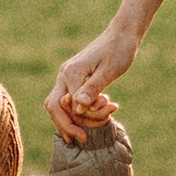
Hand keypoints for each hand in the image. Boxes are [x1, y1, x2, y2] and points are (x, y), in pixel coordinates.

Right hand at [48, 19, 138, 133]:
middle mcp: (65, 74)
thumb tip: (78, 107)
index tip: (89, 135)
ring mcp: (68, 75)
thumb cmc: (119, 51)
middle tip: (80, 141)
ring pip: (59, 104)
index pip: (66, 106)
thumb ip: (93, 88)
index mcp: (72, 73)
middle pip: (53, 106)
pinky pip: (68, 99)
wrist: (122, 34)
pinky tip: (89, 120)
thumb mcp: (109, 71)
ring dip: (71, 120)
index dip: (76, 122)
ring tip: (86, 132)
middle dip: (64, 126)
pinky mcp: (75, 78)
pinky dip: (77, 112)